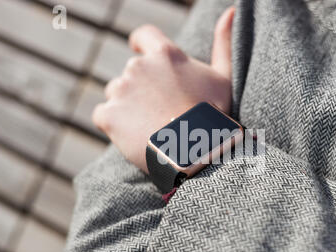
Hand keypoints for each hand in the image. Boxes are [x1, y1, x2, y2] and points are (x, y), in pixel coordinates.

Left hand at [92, 7, 234, 173]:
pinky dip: (114, 126)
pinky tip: (134, 136)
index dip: (140, 43)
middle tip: (161, 111)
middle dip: (141, 89)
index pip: (143, 36)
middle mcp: (138, 67)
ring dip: (128, 107)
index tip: (140, 50)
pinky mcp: (108, 115)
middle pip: (132, 74)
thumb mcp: (223, 78)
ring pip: (116, 94)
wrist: (195, 152)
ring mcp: (120, 90)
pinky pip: (104, 116)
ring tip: (150, 126)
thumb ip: (223, 43)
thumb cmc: (213, 116)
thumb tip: (231, 10)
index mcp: (164, 54)